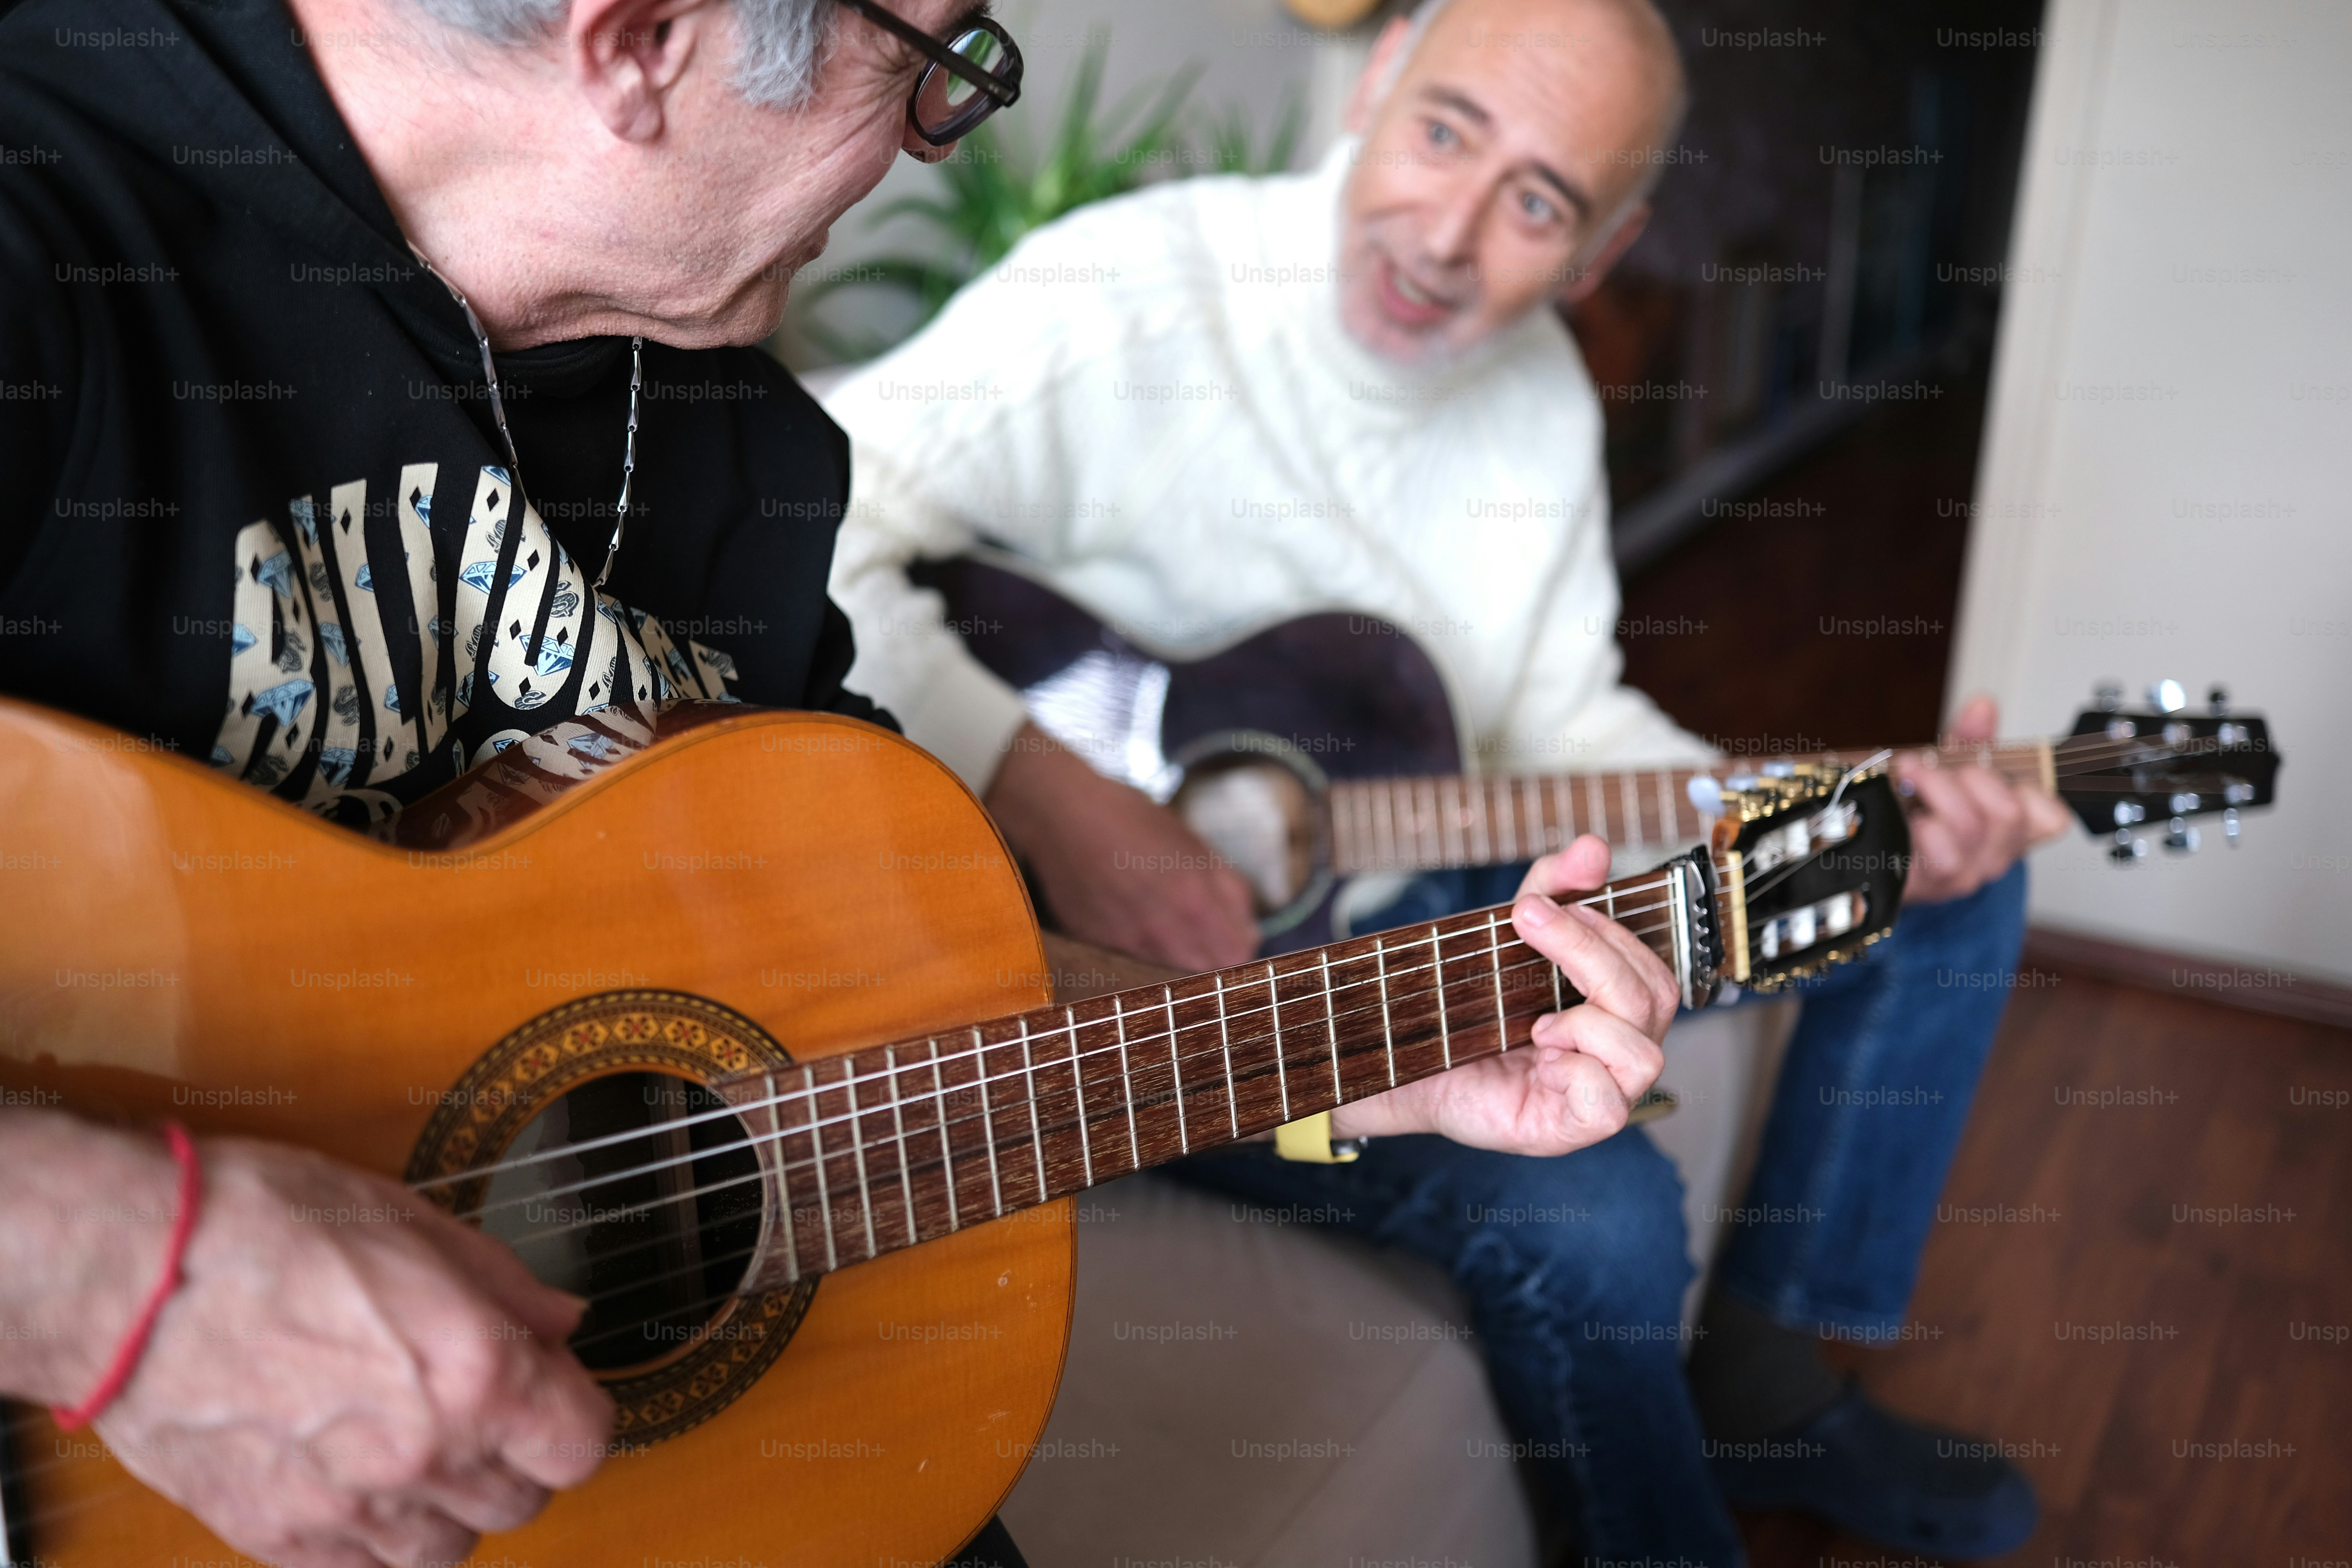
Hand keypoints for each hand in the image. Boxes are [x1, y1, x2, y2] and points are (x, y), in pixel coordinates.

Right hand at [87, 1133, 612, 1567]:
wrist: (128, 1275)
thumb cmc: (263, 1229)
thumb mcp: (412, 1222)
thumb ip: (504, 1285)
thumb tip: (559, 1321)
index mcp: (473, 1370)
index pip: (581, 1443)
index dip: (572, 1412)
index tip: (550, 1389)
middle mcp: (423, 1450)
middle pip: (521, 1500)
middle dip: (513, 1456)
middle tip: (477, 1408)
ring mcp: (346, 1504)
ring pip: (446, 1548)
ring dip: (448, 1506)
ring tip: (414, 1446)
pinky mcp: (277, 1535)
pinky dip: (374, 1536)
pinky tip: (355, 1480)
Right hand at [984, 720, 1260, 971]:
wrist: (1062, 815)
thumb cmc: (1131, 819)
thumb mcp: (1193, 843)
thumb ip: (1226, 887)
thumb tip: (1249, 929)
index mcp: (1195, 898)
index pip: (1238, 953)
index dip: (1241, 944)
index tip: (1235, 933)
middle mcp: (1163, 929)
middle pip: (1208, 972)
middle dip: (1215, 958)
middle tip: (1208, 937)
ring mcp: (1128, 942)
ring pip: (1173, 976)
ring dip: (1180, 960)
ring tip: (1171, 930)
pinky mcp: (1099, 947)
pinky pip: (1135, 966)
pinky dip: (1145, 956)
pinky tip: (1137, 927)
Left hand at [1332, 835, 1673, 1154]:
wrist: (1408, 1063)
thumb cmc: (1467, 1007)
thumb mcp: (1508, 938)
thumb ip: (1553, 889)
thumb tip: (1594, 846)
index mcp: (1615, 1010)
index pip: (1653, 968)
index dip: (1610, 930)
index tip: (1544, 905)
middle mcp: (1619, 1052)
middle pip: (1654, 998)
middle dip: (1589, 952)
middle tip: (1525, 920)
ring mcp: (1603, 1094)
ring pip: (1643, 1053)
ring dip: (1587, 1023)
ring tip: (1537, 1022)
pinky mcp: (1573, 1128)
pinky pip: (1609, 1105)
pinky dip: (1576, 1074)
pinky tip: (1542, 1062)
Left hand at [1895, 694, 2072, 904]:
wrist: (1875, 854)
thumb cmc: (1919, 813)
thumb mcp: (1949, 768)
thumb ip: (1971, 738)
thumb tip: (1982, 705)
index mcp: (2011, 830)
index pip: (2053, 818)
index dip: (2029, 789)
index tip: (1988, 770)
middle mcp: (1993, 856)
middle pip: (2007, 813)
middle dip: (1969, 775)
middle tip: (1935, 765)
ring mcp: (1964, 874)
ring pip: (1971, 828)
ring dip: (1936, 790)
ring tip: (1912, 777)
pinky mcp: (1929, 886)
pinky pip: (1942, 856)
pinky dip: (1922, 827)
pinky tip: (1908, 817)